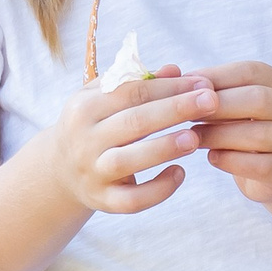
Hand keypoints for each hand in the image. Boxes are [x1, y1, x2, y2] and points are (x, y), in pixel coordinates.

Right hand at [43, 66, 216, 213]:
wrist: (59, 170)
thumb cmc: (94, 125)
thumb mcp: (104, 99)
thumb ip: (137, 82)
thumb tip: (175, 69)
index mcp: (84, 107)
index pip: (132, 92)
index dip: (170, 87)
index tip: (204, 83)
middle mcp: (85, 140)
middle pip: (133, 122)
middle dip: (175, 110)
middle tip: (211, 102)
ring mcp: (93, 172)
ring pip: (128, 161)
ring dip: (163, 148)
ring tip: (194, 138)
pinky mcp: (103, 200)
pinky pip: (132, 200)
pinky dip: (158, 190)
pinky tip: (180, 173)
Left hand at [190, 60, 271, 203]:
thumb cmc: (243, 127)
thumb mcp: (230, 102)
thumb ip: (203, 87)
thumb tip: (166, 71)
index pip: (250, 72)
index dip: (216, 77)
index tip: (184, 87)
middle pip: (259, 100)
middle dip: (218, 106)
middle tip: (185, 114)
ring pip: (258, 134)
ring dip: (219, 135)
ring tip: (192, 137)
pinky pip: (260, 165)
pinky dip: (231, 161)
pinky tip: (212, 157)